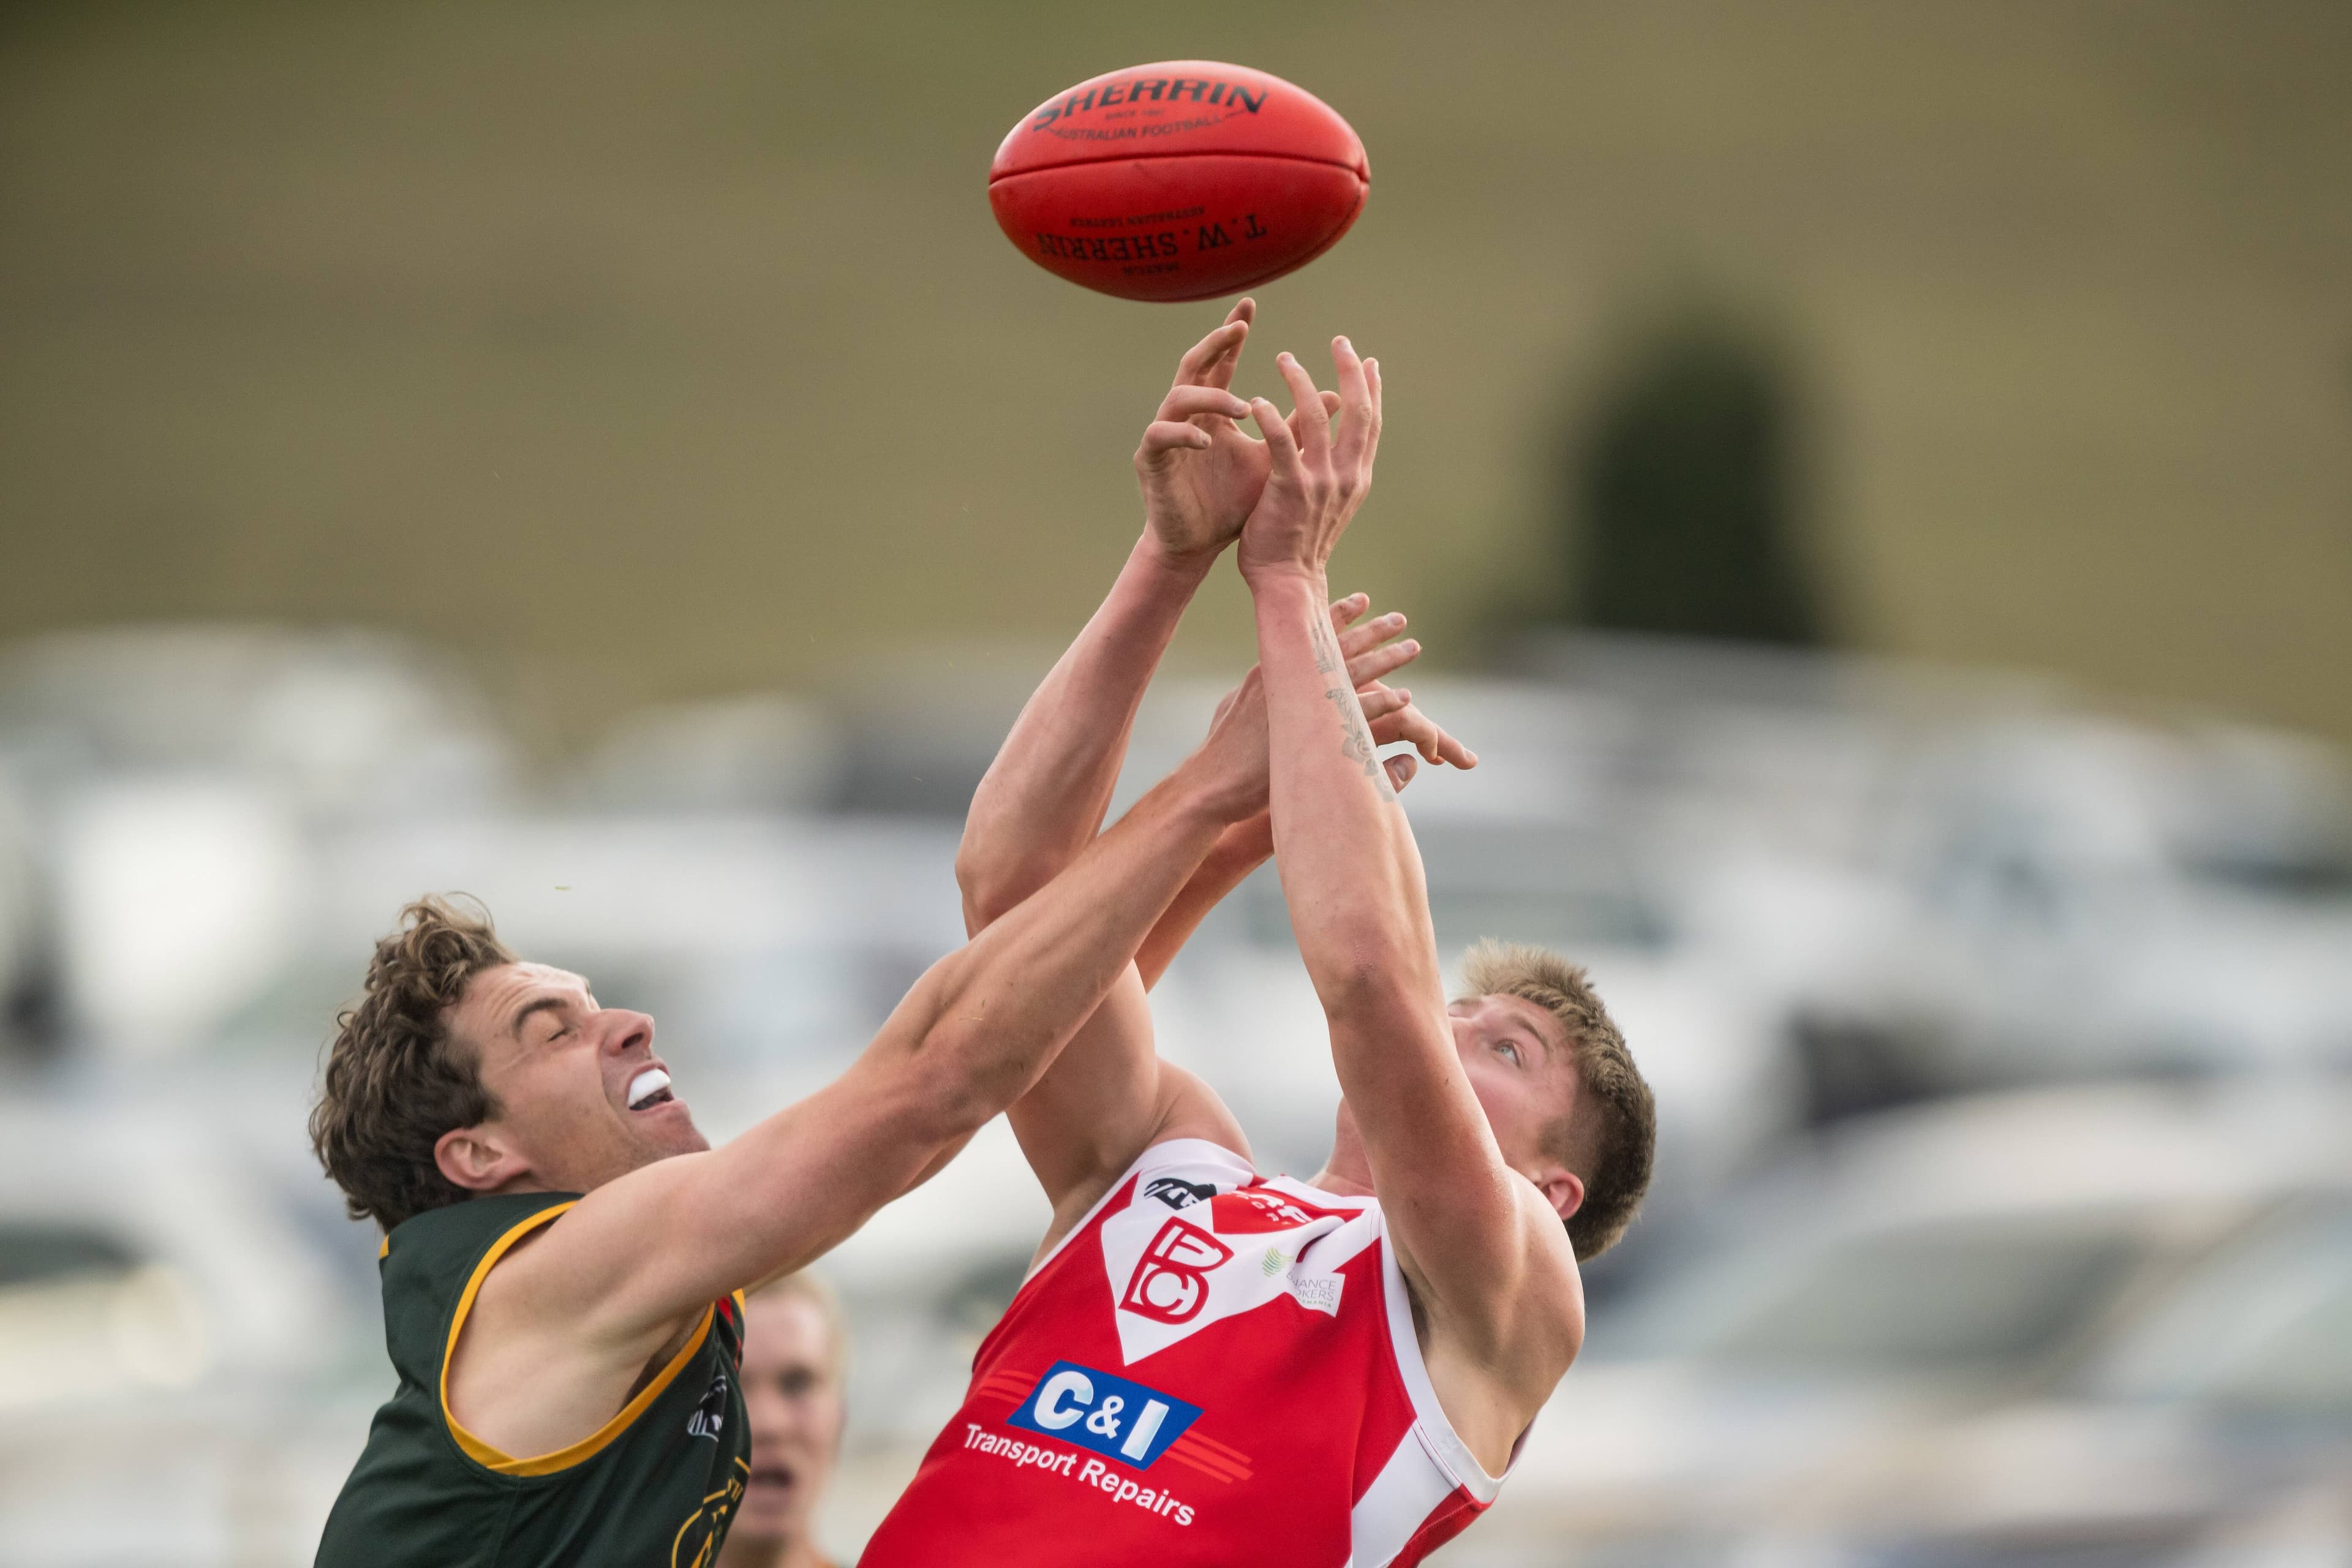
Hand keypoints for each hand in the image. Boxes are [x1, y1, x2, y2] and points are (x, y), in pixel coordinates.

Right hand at [1136, 300, 1343, 562]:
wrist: (1200, 545)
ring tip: (1246, 408)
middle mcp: (1185, 415)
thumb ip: (1298, 428)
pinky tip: (1207, 441)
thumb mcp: (1274, 460)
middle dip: (1215, 343)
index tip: (1249, 307)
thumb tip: (1337, 395)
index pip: (1222, 363)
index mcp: (1213, 412)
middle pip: (1194, 364)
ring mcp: (1164, 434)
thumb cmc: (1234, 504)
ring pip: (1178, 396)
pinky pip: (1161, 434)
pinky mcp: (1150, 460)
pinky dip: (1184, 434)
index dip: (1232, 335)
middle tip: (1238, 327)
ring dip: (1212, 396)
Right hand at [1186, 594, 1472, 819]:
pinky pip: (1360, 713)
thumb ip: (1254, 691)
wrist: (1216, 781)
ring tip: (1412, 647)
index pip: (1310, 632)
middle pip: (1341, 646)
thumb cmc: (1221, 749)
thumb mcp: (1232, 705)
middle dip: (1373, 630)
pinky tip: (1405, 697)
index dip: (1339, 614)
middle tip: (1399, 619)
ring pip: (1355, 673)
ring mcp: (1303, 704)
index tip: (1362, 599)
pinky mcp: (1316, 733)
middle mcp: (1290, 679)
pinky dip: (1384, 702)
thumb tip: (1257, 684)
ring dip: (1387, 659)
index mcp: (1270, 669)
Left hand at [1236, 337, 1379, 584]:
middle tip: (1340, 341)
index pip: (1370, 424)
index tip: (1369, 361)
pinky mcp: (1289, 488)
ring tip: (1285, 359)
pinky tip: (1256, 399)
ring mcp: (1320, 482)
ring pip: (1317, 416)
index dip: (1372, 390)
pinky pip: (1280, 441)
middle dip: (1350, 371)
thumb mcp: (1330, 504)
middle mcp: (1346, 476)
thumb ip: (1336, 473)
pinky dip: (1270, 416)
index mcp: (1357, 478)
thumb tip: (1342, 450)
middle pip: (1358, 410)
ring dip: (1301, 382)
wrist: (1288, 582)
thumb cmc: (1300, 545)